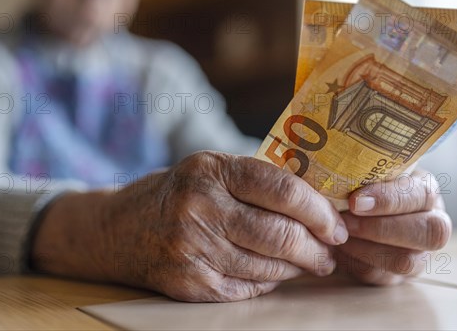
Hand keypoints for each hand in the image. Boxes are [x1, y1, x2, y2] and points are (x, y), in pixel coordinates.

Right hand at [31, 152, 348, 301]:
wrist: (120, 228)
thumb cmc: (178, 193)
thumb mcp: (211, 169)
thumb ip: (258, 180)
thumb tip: (319, 204)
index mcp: (211, 171)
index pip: (282, 190)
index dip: (318, 210)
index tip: (336, 223)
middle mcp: (199, 208)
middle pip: (279, 234)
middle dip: (317, 247)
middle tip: (331, 250)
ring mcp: (192, 248)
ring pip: (269, 266)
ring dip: (298, 267)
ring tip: (311, 262)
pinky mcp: (189, 282)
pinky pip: (248, 286)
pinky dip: (270, 281)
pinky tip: (276, 272)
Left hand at [335, 169, 451, 284]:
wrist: (354, 209)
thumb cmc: (359, 184)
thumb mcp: (366, 171)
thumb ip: (361, 170)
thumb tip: (335, 164)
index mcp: (426, 189)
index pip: (421, 194)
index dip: (389, 199)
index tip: (354, 201)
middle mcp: (433, 222)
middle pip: (429, 233)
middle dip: (381, 229)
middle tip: (345, 222)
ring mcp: (421, 253)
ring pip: (406, 261)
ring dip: (366, 249)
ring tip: (338, 236)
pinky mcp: (400, 276)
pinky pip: (382, 277)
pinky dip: (356, 264)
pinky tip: (338, 250)